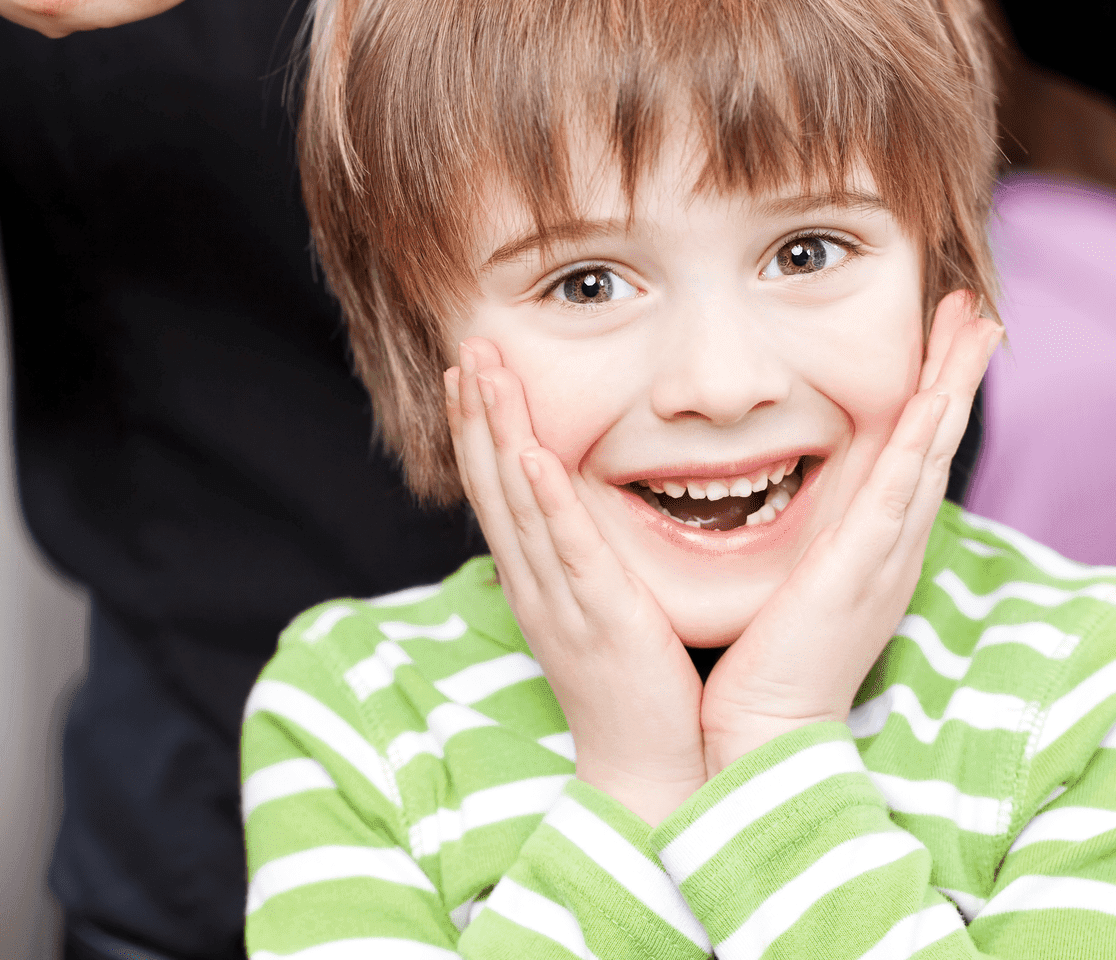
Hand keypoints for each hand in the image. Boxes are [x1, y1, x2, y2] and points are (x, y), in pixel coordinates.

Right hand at [448, 338, 706, 825]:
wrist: (648, 769)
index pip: (494, 489)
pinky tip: (531, 455)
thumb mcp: (594, 610)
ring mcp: (560, 599)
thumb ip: (580, 559)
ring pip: (517, 503)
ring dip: (498, 433)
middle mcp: (533, 583)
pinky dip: (545, 500)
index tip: (468, 372)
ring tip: (484, 375)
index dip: (477, 428)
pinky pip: (567, 549)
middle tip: (468, 347)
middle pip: (492, 483)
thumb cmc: (632, 686)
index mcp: (533, 579)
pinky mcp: (600, 616)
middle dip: (477, 413)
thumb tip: (575, 511)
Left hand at [700, 292, 1002, 773]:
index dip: (936, 392)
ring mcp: (883, 556)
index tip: (946, 338)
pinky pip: (895, 498)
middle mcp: (893, 544)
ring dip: (952, 387)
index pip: (915, 453)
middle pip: (937, 442)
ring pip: (928, 455)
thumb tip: (793, 495)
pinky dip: (918, 448)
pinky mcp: (858, 571)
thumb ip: (810, 537)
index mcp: (878, 545)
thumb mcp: (801, 580)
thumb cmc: (771, 661)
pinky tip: (934, 403)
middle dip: (958, 373)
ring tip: (976, 328)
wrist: (768, 732)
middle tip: (979, 312)